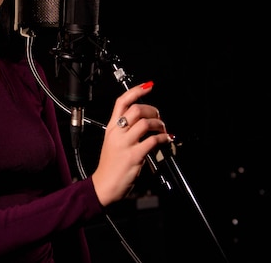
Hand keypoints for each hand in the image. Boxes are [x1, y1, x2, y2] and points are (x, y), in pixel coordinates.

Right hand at [90, 81, 171, 206]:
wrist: (104, 185)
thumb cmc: (110, 165)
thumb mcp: (112, 142)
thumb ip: (125, 130)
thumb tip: (144, 120)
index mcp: (111, 127)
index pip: (122, 102)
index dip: (136, 91)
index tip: (148, 86)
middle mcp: (117, 133)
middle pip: (136, 109)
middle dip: (153, 110)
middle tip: (158, 117)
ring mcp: (125, 144)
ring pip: (145, 123)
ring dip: (159, 124)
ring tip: (163, 130)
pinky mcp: (134, 155)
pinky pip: (152, 141)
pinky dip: (163, 139)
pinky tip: (166, 140)